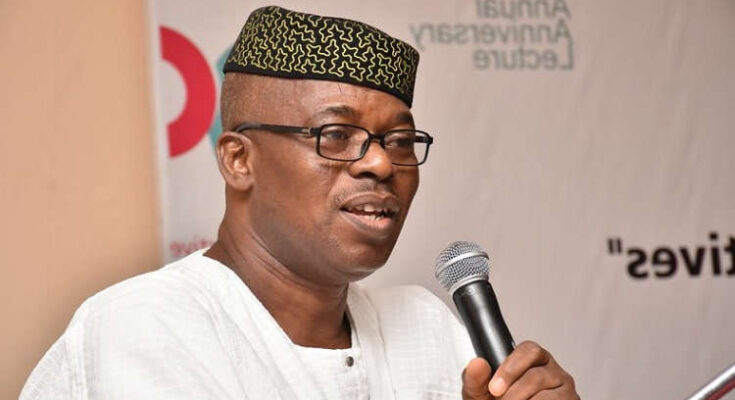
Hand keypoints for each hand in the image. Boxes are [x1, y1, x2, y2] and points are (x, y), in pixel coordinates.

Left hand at [461, 341, 579, 399]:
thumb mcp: (482, 392)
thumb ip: (475, 379)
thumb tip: (477, 364)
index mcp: (532, 359)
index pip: (529, 350)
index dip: (510, 369)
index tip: (494, 388)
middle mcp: (552, 371)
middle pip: (535, 376)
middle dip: (513, 394)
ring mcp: (564, 388)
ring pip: (546, 396)